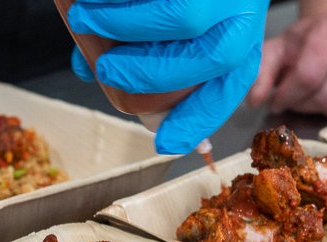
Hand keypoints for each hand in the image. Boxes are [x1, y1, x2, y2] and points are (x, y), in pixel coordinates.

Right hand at [67, 0, 268, 154]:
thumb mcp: (175, 17)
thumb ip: (140, 50)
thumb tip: (91, 71)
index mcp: (238, 36)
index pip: (228, 86)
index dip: (198, 120)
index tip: (164, 143)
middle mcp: (242, 9)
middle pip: (211, 59)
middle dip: (147, 76)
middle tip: (103, 72)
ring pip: (184, 18)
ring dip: (125, 28)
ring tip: (84, 21)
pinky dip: (120, 3)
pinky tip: (87, 1)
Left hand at [247, 13, 326, 118]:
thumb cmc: (308, 42)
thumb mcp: (278, 51)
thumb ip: (260, 74)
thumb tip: (254, 100)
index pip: (308, 77)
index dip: (288, 96)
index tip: (278, 99)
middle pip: (326, 97)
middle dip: (304, 104)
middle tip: (298, 97)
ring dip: (321, 108)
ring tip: (317, 92)